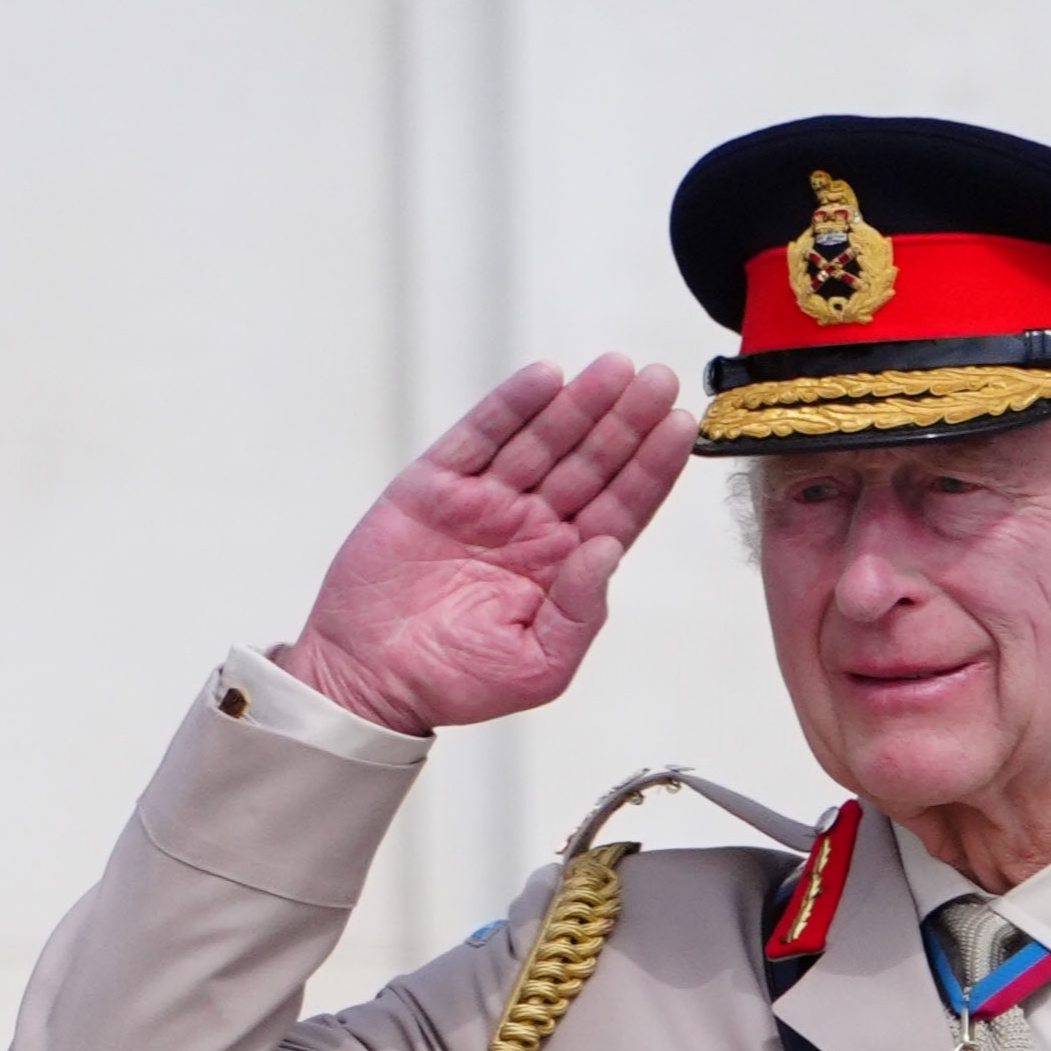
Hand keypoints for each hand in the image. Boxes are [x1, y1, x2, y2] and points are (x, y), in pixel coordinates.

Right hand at [274, 358, 698, 733]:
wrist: (370, 678)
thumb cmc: (453, 681)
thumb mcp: (537, 667)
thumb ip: (580, 612)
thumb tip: (608, 550)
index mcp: (561, 569)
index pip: (619, 509)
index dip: (650, 468)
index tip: (681, 429)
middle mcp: (529, 528)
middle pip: (589, 463)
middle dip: (625, 422)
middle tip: (659, 381)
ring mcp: (485, 502)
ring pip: (542, 439)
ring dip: (580, 403)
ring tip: (616, 369)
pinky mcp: (437, 484)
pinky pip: (480, 434)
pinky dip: (512, 405)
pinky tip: (546, 378)